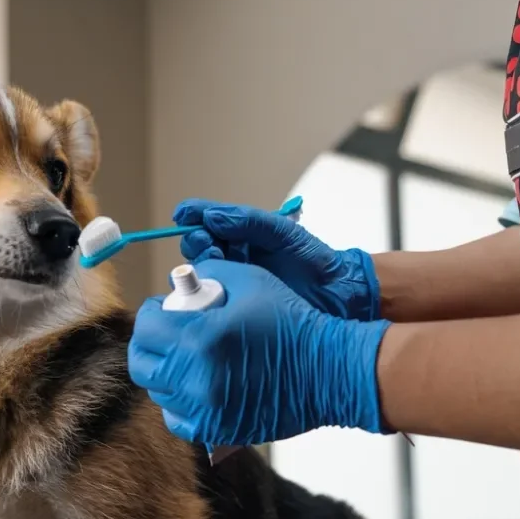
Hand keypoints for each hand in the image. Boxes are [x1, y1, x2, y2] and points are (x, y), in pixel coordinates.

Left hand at [127, 259, 390, 444]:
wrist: (330, 370)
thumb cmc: (292, 322)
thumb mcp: (249, 280)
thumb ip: (207, 276)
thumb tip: (181, 285)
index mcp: (199, 338)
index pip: (146, 327)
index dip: (152, 313)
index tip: (163, 310)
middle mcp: (195, 378)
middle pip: (142, 364)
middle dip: (150, 344)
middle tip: (165, 335)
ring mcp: (205, 410)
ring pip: (159, 392)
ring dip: (167, 372)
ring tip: (189, 357)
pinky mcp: (217, 430)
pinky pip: (178, 419)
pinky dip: (180, 403)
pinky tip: (197, 386)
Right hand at [174, 199, 381, 320]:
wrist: (337, 296)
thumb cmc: (315, 261)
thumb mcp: (284, 234)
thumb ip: (250, 221)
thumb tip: (212, 216)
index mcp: (245, 234)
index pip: (210, 220)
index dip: (193, 215)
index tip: (182, 214)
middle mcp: (235, 256)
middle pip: (199, 244)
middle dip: (196, 240)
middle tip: (205, 242)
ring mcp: (234, 280)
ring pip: (201, 268)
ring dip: (200, 261)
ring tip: (214, 260)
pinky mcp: (235, 304)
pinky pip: (209, 294)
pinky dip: (203, 288)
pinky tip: (208, 285)